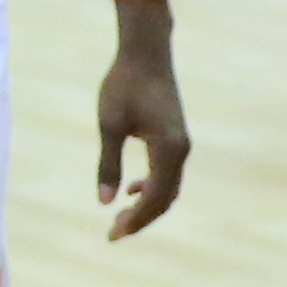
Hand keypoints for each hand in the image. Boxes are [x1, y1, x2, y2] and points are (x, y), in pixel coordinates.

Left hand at [95, 0, 188, 240]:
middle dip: (141, 218)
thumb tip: (105, 202)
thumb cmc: (123, 84)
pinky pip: (168, 172)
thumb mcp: (109, 124)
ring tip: (120, 217)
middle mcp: (181, 151)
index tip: (112, 234)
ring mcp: (181, 144)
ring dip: (147, 204)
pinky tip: (132, 188)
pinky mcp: (176, 137)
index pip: (154, 198)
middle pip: (165, 198)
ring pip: (168, 187)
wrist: (145, 53)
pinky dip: (152, 186)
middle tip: (114, 233)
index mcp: (168, 150)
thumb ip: (108, 163)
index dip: (135, 220)